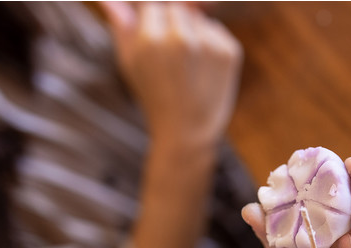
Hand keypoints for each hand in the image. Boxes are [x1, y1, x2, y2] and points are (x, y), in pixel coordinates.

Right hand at [101, 2, 241, 149]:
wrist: (188, 131)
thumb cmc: (153, 97)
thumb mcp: (130, 64)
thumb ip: (121, 26)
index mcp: (151, 40)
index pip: (152, 6)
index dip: (152, 24)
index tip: (155, 43)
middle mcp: (181, 38)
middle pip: (176, 8)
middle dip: (173, 25)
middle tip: (172, 58)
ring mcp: (209, 44)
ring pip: (198, 17)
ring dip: (192, 32)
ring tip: (187, 65)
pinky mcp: (230, 51)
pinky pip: (216, 31)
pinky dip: (210, 43)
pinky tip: (203, 69)